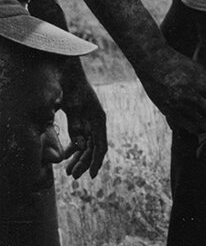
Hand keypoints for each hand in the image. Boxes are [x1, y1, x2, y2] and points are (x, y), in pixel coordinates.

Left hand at [57, 61, 107, 178]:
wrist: (66, 70)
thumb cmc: (70, 86)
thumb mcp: (72, 107)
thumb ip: (75, 127)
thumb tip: (79, 146)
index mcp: (99, 119)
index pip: (100, 146)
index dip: (96, 162)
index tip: (92, 175)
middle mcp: (96, 122)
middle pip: (92, 149)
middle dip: (83, 163)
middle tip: (72, 175)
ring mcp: (89, 121)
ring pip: (86, 145)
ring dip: (77, 157)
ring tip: (68, 170)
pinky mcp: (81, 120)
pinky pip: (79, 138)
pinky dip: (73, 147)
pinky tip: (66, 155)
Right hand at [139, 45, 205, 139]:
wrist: (152, 62)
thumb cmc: (177, 63)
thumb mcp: (197, 68)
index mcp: (199, 84)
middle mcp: (190, 96)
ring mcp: (179, 105)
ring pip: (202, 125)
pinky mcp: (169, 112)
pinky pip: (187, 127)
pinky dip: (194, 128)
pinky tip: (195, 124)